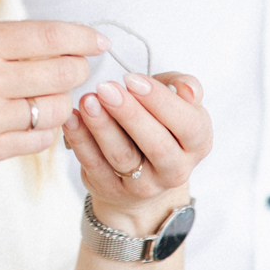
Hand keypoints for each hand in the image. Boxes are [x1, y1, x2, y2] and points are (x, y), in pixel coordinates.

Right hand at [0, 20, 103, 187]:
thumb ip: (8, 38)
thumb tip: (68, 42)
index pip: (52, 37)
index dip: (84, 38)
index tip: (99, 42)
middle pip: (64, 74)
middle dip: (75, 71)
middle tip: (70, 71)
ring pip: (57, 111)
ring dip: (59, 103)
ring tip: (41, 97)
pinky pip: (40, 141)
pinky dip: (42, 130)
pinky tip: (25, 120)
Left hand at [66, 72, 209, 232]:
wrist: (145, 173)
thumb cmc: (161, 125)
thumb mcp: (178, 103)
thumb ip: (183, 87)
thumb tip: (189, 89)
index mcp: (197, 143)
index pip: (187, 124)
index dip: (160, 101)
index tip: (132, 79)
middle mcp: (175, 169)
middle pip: (155, 144)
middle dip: (129, 113)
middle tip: (106, 88)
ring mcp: (144, 185)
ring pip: (122, 156)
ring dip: (102, 127)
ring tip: (88, 101)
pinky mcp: (112, 190)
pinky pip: (94, 166)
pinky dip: (81, 141)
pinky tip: (72, 118)